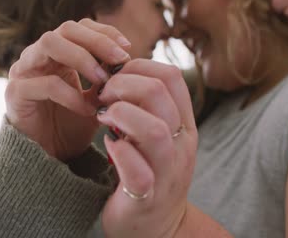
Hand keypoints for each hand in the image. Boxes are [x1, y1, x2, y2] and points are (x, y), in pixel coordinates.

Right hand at [5, 19, 130, 160]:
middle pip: (65, 29)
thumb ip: (108, 78)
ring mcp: (23, 71)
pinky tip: (88, 110)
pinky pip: (44, 83)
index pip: (79, 27)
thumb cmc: (74, 124)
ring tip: (102, 80)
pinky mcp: (15, 93)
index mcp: (58, 53)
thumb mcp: (97, 97)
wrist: (52, 156)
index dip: (104, 32)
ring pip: (49, 43)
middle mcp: (38, 55)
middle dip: (97, 41)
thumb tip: (127, 59)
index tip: (127, 48)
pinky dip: (71, 95)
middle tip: (120, 59)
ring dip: (82, 58)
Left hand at [96, 59, 197, 237]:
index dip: (139, 66)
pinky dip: (119, 154)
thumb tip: (118, 74)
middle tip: (103, 95)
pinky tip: (108, 145)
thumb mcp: (156, 136)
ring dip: (121, 115)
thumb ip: (147, 109)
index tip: (115, 75)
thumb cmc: (151, 172)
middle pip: (159, 94)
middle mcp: (181, 145)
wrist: (158, 227)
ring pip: (155, 131)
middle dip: (123, 85)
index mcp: (184, 124)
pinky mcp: (146, 198)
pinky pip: (139, 172)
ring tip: (103, 118)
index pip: (172, 76)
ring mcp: (167, 173)